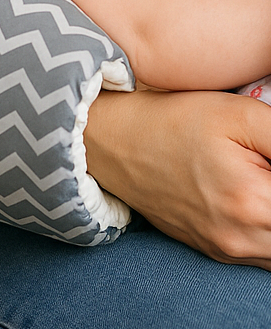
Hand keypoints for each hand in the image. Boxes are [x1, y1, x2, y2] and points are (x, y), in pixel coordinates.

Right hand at [84, 86, 270, 266]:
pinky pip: (265, 258)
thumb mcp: (240, 115)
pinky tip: (260, 198)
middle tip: (268, 168)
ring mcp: (228, 251)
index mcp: (252, 204)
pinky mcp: (217, 252)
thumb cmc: (178, 121)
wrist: (117, 144)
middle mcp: (242, 240)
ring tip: (262, 179)